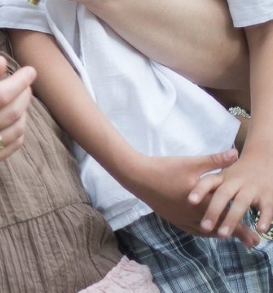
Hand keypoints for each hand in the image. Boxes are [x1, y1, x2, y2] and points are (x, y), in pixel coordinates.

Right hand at [0, 58, 34, 170]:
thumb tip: (2, 62)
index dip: (20, 82)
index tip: (30, 71)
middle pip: (11, 112)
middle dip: (24, 94)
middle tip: (25, 84)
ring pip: (16, 130)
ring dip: (24, 111)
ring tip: (18, 100)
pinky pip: (12, 146)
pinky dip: (18, 129)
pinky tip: (12, 118)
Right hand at [115, 148, 258, 245]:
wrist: (137, 176)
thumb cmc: (165, 168)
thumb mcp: (191, 162)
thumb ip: (215, 160)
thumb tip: (236, 153)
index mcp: (201, 203)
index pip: (227, 219)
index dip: (243, 229)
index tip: (256, 237)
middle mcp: (193, 215)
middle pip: (219, 229)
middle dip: (237, 234)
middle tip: (252, 241)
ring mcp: (181, 218)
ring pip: (205, 232)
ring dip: (220, 233)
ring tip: (231, 235)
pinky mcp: (172, 217)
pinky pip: (192, 230)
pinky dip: (204, 232)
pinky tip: (207, 230)